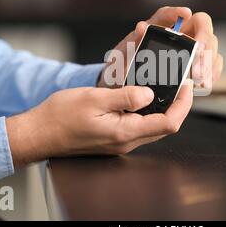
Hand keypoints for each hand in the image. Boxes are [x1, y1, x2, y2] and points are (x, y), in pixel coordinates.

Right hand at [6, 82, 192, 166]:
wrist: (39, 134)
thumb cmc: (60, 117)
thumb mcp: (94, 99)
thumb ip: (125, 96)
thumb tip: (149, 93)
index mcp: (125, 132)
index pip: (168, 123)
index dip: (183, 105)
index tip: (187, 86)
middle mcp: (126, 141)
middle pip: (164, 126)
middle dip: (177, 105)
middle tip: (179, 83)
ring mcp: (120, 142)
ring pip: (152, 125)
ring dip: (162, 107)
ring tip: (164, 86)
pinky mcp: (113, 138)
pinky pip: (138, 125)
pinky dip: (146, 111)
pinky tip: (142, 96)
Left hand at [98, 6, 222, 88]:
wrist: (127, 88)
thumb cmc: (125, 69)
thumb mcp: (123, 56)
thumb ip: (132, 42)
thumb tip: (141, 27)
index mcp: (158, 27)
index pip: (169, 13)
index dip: (178, 12)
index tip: (185, 14)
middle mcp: (179, 34)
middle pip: (201, 25)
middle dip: (203, 41)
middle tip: (196, 57)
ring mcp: (192, 49)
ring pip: (211, 45)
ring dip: (209, 60)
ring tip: (200, 77)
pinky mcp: (199, 65)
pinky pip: (214, 63)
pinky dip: (212, 72)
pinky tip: (204, 83)